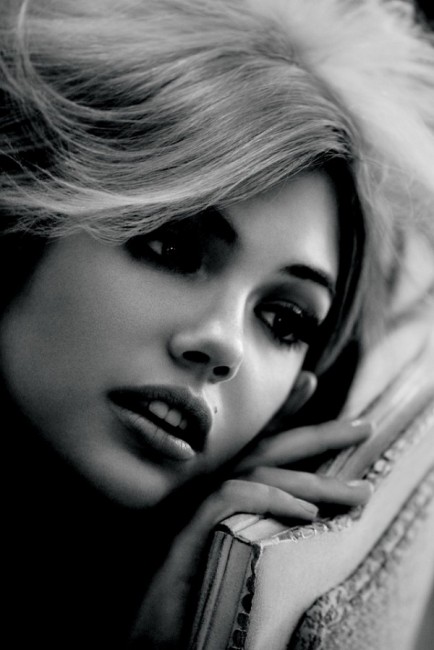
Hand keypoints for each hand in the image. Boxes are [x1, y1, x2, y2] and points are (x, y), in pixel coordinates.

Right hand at [129, 417, 372, 647]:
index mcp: (217, 484)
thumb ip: (256, 518)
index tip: (310, 382)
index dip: (283, 410)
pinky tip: (307, 516)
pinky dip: (271, 501)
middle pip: (269, 450)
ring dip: (314, 482)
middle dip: (319, 435)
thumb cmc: (192, 584)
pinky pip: (234, 500)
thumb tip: (301, 506)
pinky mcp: (190, 528)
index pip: (257, 442)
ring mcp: (197, 502)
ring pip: (261, 474)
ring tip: (358, 494)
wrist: (148, 620)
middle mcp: (207, 485)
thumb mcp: (232, 545)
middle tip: (364, 427)